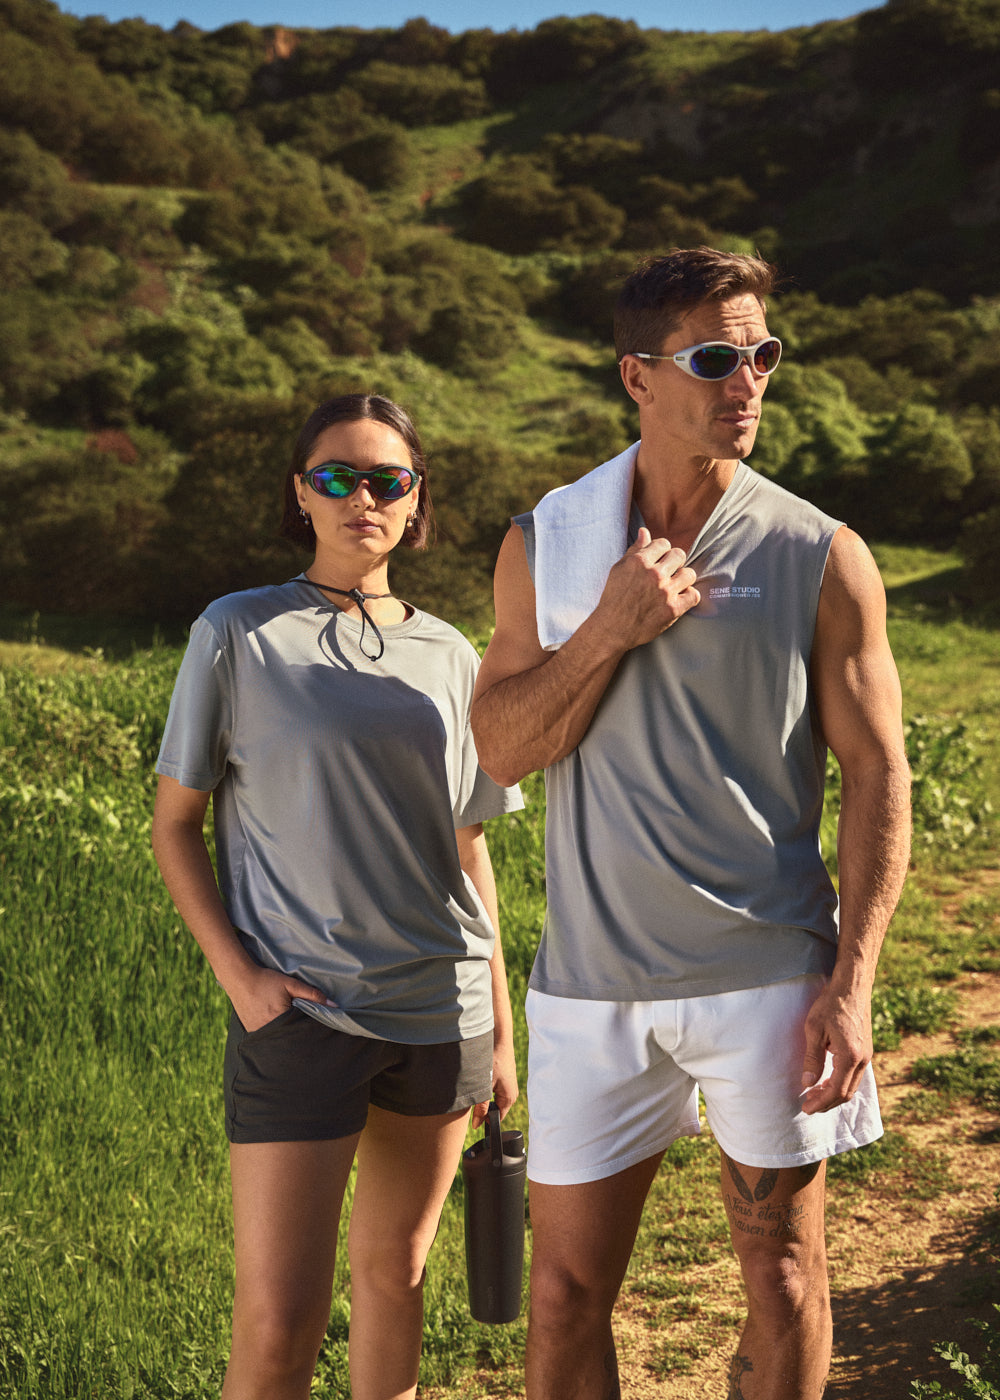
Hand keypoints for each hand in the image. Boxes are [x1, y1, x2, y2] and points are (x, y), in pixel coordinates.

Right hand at [228, 962, 334, 1033]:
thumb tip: (333, 1005)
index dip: (309, 1030)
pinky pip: (267, 1037)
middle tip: (305, 1031)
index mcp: (281, 1020)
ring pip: (278, 1038)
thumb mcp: (291, 984)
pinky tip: (276, 1027)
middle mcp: (269, 1031)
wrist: (239, 979)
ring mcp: (258, 1033)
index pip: (302, 1031)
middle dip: (298, 1034)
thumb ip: (312, 994)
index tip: (317, 1030)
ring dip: (285, 1034)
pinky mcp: (252, 1032)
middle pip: (290, 1037)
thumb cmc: (266, 980)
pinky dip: (274, 1033)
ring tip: (290, 1028)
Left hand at [472, 1037, 518, 1127]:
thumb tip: (476, 1125)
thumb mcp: (484, 1086)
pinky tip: (482, 1078)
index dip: (484, 1119)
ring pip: (494, 1099)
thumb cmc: (493, 1060)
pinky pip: (495, 1090)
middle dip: (484, 1107)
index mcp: (509, 1098)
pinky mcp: (505, 1079)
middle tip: (473, 1095)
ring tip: (478, 1084)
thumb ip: (481, 1107)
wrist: (499, 1039)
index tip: (473, 1114)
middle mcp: (512, 1094)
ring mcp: (509, 1086)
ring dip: (484, 1096)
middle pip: (495, 1109)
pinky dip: (487, 1087)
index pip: (497, 1119)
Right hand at [596, 527, 700, 651]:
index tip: (659, 560)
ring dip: (683, 579)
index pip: (664, 544)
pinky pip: (694, 596)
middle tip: (668, 573)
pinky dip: (688, 597)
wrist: (612, 629)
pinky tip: (679, 598)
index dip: (662, 552)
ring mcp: (665, 592)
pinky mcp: (673, 609)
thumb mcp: (619, 569)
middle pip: (679, 555)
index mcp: (639, 561)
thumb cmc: (614, 598)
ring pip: (690, 574)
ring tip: (674, 586)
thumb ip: (635, 550)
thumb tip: (645, 532)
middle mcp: (654, 574)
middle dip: (674, 562)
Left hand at [799, 979, 872, 1114]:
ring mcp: (867, 1056)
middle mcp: (863, 1060)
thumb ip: (812, 1058)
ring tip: (814, 1095)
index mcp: (850, 1056)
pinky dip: (841, 1083)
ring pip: (852, 1085)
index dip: (821, 1103)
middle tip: (808, 1105)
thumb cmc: (831, 1004)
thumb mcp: (814, 1030)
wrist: (852, 986)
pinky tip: (827, 1081)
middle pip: (847, 1093)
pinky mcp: (866, 1050)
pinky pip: (855, 1075)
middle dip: (827, 1103)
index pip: (836, 1091)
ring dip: (834, 1094)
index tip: (806, 1108)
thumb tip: (807, 1083)